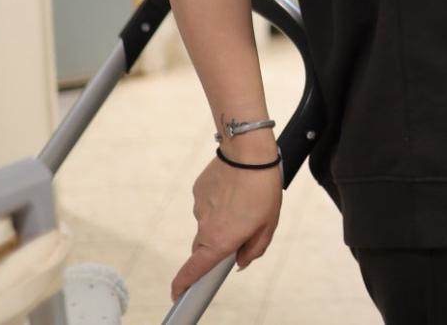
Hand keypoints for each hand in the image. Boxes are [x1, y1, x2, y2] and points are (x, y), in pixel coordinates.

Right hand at [171, 135, 282, 299]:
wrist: (248, 152)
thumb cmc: (263, 188)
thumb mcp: (269, 224)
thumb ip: (255, 249)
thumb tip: (241, 262)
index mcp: (220, 240)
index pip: (194, 270)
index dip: (183, 285)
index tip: (177, 294)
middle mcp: (205, 227)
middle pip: (203, 247)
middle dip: (217, 245)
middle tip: (240, 228)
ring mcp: (199, 208)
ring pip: (207, 223)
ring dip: (222, 218)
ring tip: (243, 199)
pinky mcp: (197, 191)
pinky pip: (207, 203)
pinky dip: (218, 201)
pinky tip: (233, 188)